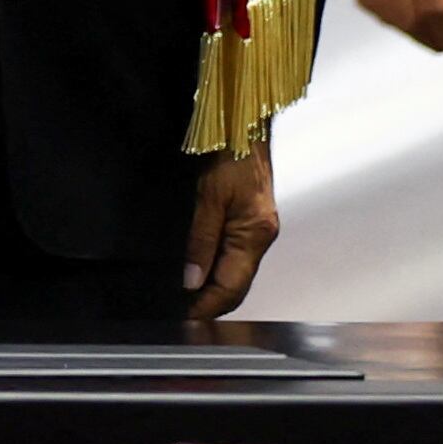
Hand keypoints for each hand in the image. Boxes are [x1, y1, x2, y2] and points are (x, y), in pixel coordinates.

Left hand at [186, 148, 278, 321]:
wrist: (244, 127)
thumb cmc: (231, 154)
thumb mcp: (208, 197)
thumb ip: (201, 240)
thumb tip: (192, 280)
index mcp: (254, 234)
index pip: (231, 286)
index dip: (207, 305)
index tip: (185, 316)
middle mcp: (261, 238)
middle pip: (237, 286)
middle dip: (211, 303)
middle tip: (181, 312)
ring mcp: (258, 232)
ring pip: (237, 274)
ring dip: (214, 289)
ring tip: (186, 297)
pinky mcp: (252, 224)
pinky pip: (237, 258)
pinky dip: (219, 271)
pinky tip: (200, 273)